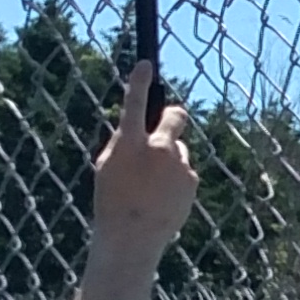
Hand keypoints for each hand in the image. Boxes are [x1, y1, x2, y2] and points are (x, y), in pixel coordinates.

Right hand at [89, 65, 201, 267]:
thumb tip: (138, 129)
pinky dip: (175, 178)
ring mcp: (179, 164)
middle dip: (173, 116)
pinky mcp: (191, 179)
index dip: (139, 82)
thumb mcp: (108, 166)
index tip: (146, 63)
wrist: (132, 236)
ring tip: (151, 186)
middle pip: (176, 117)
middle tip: (168, 122)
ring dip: (168, 159)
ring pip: (177, 150)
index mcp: (130, 143)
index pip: (134, 104)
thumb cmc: (112, 201)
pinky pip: (183, 171)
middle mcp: (159, 149)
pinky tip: (161, 197)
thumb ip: (125, 143)